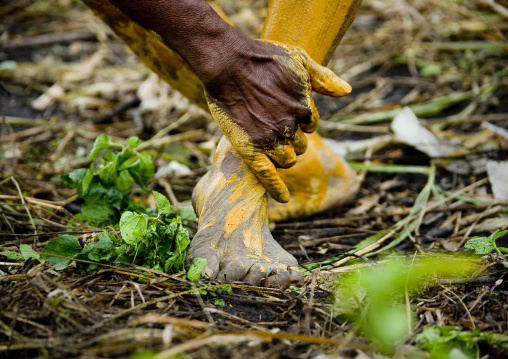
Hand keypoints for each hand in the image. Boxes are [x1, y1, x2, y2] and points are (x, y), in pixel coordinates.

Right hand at [203, 39, 350, 202]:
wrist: (227, 63)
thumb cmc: (263, 57)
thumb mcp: (299, 59)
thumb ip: (324, 78)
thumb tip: (348, 91)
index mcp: (303, 108)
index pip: (311, 125)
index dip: (302, 121)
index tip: (288, 114)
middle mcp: (289, 127)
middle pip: (300, 145)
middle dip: (293, 140)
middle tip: (277, 128)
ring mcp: (270, 140)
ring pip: (288, 160)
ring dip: (284, 155)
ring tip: (272, 146)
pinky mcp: (250, 150)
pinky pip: (267, 176)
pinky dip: (277, 189)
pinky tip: (284, 199)